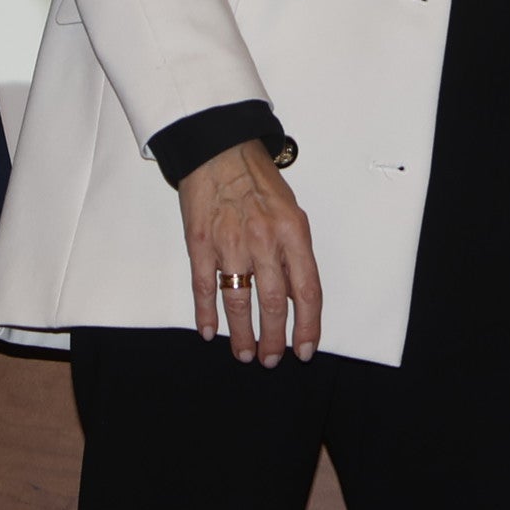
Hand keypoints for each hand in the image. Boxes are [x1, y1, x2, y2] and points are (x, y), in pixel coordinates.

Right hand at [179, 140, 321, 363]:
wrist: (219, 150)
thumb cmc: (258, 181)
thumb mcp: (291, 212)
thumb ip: (294, 253)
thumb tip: (295, 296)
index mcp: (293, 233)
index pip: (306, 290)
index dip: (307, 326)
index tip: (305, 350)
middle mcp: (264, 241)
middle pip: (272, 303)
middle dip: (273, 339)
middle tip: (270, 359)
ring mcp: (230, 244)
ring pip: (238, 302)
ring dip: (241, 334)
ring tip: (244, 353)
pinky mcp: (201, 244)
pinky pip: (205, 287)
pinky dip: (206, 314)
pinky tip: (209, 332)